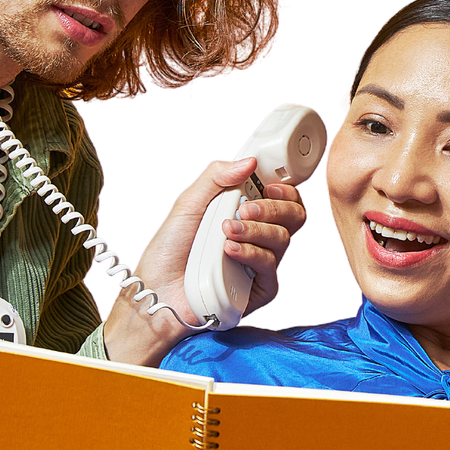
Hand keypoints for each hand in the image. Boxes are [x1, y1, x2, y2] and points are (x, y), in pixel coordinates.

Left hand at [103, 154, 309, 365]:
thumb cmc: (170, 249)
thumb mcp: (189, 203)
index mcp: (246, 213)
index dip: (284, 190)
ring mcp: (259, 263)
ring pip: (282, 239)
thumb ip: (216, 176)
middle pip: (292, 216)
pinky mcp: (258, 288)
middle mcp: (258, 236)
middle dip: (273, 208)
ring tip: (225, 231)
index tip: (270, 185)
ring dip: (254, 230)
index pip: (282, 198)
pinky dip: (250, 253)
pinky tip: (228, 251)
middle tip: (245, 208)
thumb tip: (249, 161)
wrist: (157, 289)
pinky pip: (269, 266)